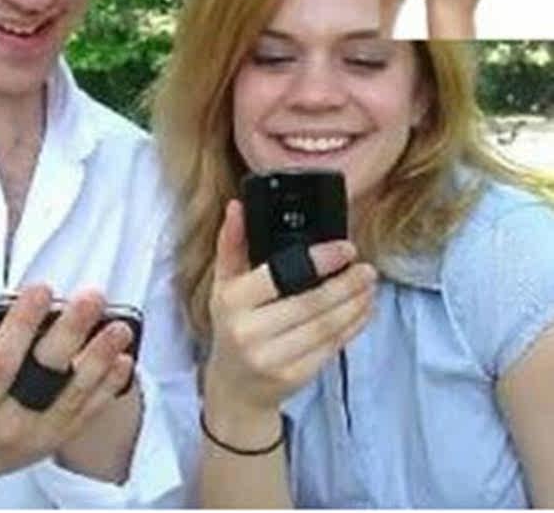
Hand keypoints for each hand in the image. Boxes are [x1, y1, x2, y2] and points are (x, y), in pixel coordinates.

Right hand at [0, 286, 133, 498]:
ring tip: (120, 326)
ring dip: (100, 360)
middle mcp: (4, 425)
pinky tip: (125, 360)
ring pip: (74, 398)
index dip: (20, 326)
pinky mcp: (53, 441)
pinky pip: (85, 416)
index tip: (41, 288)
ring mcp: (33, 436)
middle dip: (72, 334)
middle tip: (92, 296)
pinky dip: (108, 390)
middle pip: (45, 377)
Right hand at [203, 201, 375, 426]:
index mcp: (231, 302)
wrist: (235, 386)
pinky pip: (332, 347)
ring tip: (369, 285)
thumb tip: (237, 207)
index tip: (346, 248)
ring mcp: (273, 358)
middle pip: (311, 303)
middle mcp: (249, 332)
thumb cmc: (231, 324)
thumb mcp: (223, 283)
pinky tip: (363, 309)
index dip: (317, 261)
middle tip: (366, 268)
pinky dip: (353, 326)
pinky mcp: (295, 377)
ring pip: (327, 326)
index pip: (279, 276)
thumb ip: (232, 243)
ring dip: (355, 304)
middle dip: (346, 284)